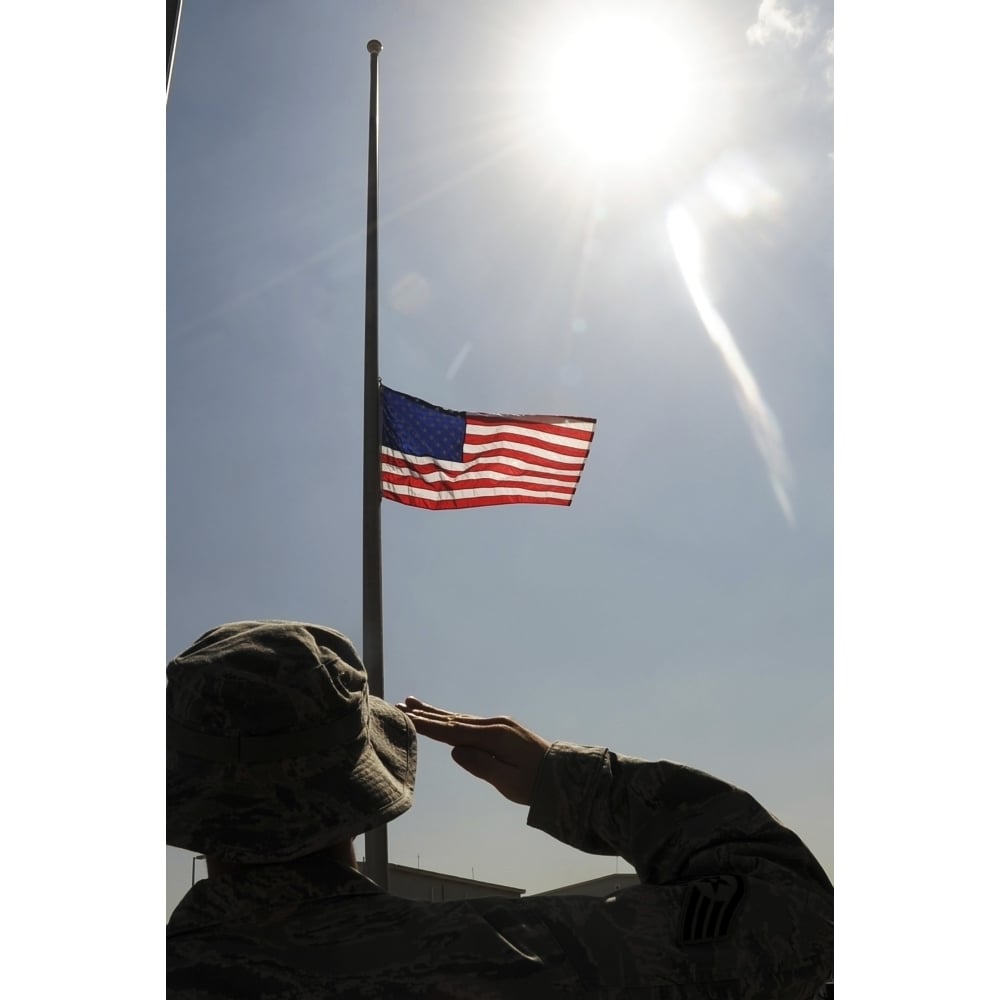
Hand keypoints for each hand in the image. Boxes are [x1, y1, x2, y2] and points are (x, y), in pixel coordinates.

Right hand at [398, 697, 550, 805]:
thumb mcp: (508, 782)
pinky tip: (443, 717)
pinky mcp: (502, 728)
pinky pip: (470, 721)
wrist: (563, 775)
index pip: (453, 731)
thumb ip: (481, 765)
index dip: (427, 725)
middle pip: (453, 719)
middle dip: (426, 713)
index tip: (406, 717)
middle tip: (401, 704)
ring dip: (436, 713)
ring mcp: (499, 724)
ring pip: (460, 717)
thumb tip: (455, 751)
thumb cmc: (536, 784)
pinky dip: (452, 718)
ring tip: (414, 703)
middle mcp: (495, 725)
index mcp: (494, 737)